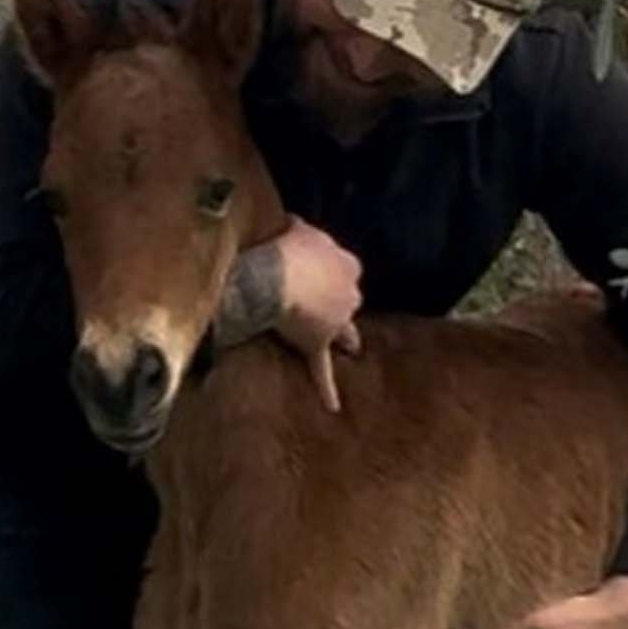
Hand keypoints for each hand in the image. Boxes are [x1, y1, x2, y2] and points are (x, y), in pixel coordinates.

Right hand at [270, 219, 362, 409]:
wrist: (277, 274)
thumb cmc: (285, 246)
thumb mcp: (297, 227)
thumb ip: (301, 230)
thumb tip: (293, 223)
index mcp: (348, 264)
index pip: (348, 268)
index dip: (332, 272)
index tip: (320, 272)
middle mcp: (350, 294)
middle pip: (349, 300)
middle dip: (339, 303)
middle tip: (326, 305)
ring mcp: (337, 322)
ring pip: (345, 333)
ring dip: (345, 338)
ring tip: (350, 347)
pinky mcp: (318, 344)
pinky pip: (322, 370)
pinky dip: (327, 388)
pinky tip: (333, 406)